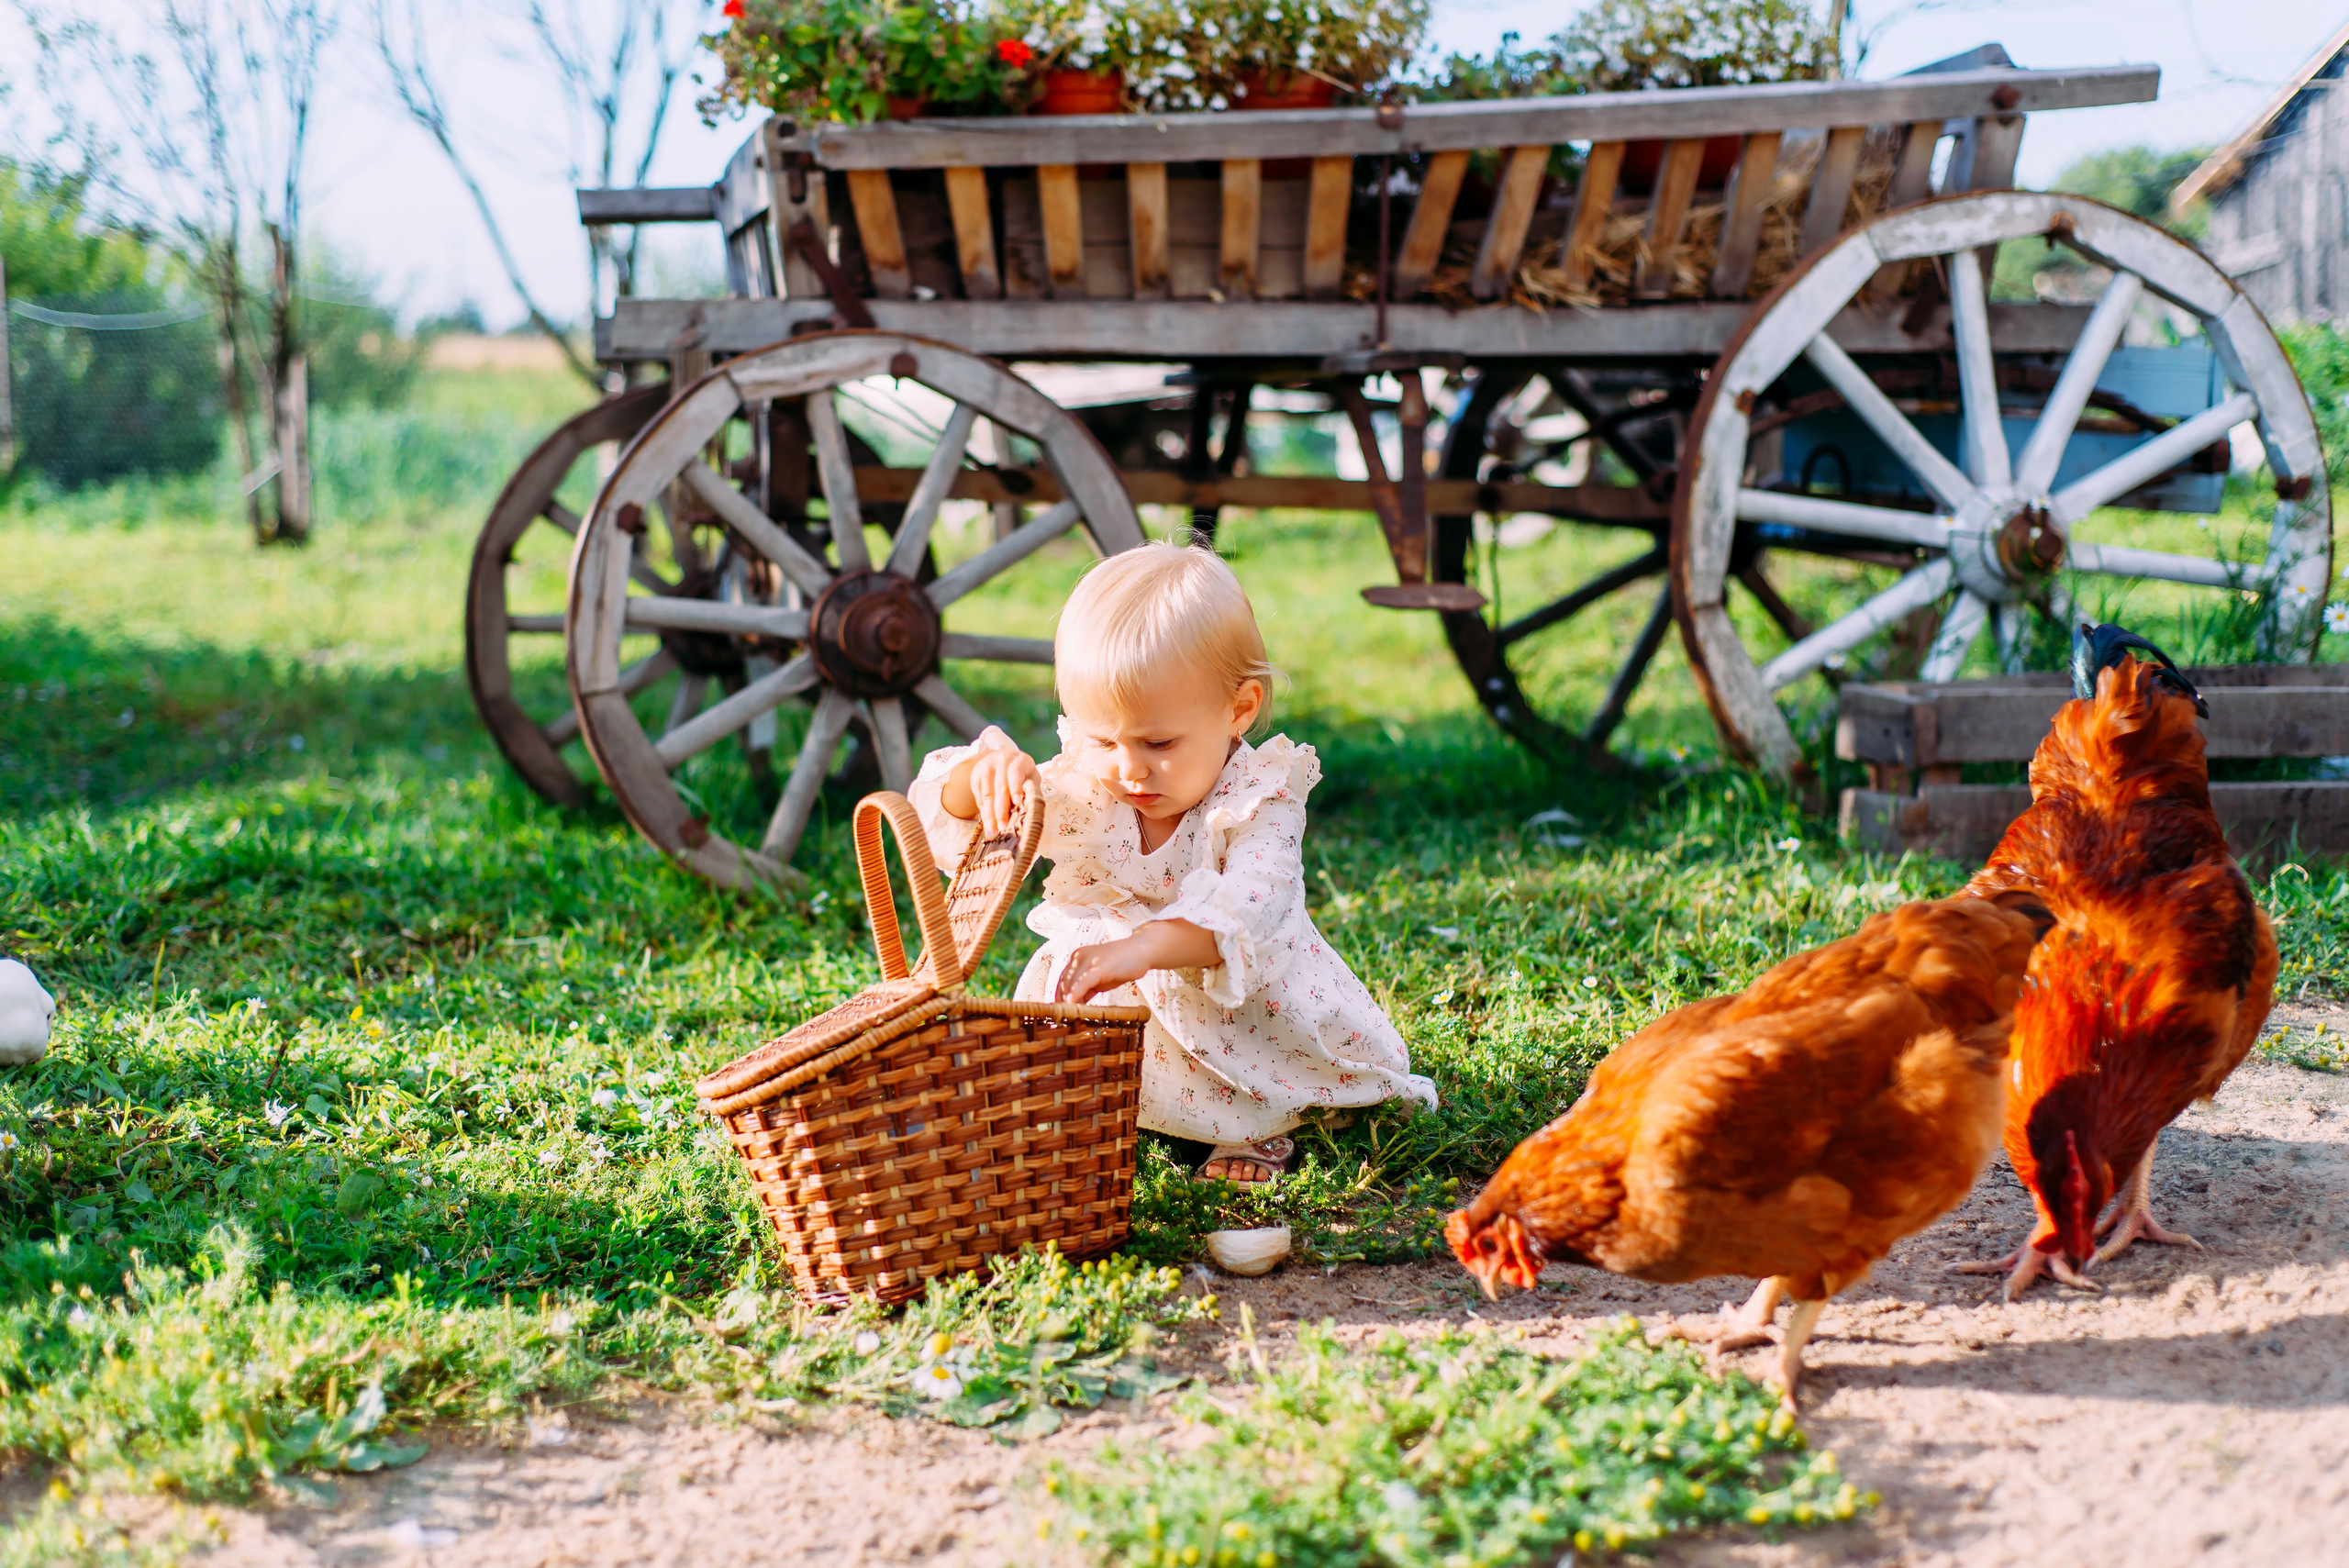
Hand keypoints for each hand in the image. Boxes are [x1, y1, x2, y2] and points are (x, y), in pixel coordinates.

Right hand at [945, 748, 1040, 833]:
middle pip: (1000, 787)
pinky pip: (979, 797)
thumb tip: (1029, 815)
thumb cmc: (1024, 776)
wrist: (1004, 761)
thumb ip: (1030, 793)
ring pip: (987, 795)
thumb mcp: (1031, 780)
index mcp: (1020, 760)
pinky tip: (988, 824)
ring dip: (989, 816)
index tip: (1017, 802)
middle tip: (1003, 828)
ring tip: (992, 832)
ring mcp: (986, 767)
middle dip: (1001, 810)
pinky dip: (984, 812)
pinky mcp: (976, 775)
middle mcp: (1002, 760)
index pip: (1016, 772)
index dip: (1016, 787)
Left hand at [1053, 920, 1220, 1003]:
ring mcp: (1089, 960)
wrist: (1141, 951)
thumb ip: (1085, 990)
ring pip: (1071, 983)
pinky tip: (1071, 1003)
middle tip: (1060, 1020)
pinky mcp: (1100, 966)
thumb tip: (1073, 1006)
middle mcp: (1079, 957)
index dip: (1058, 998)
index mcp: (1077, 959)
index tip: (1057, 1014)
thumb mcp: (1099, 980)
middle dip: (1060, 1002)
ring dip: (1066, 1001)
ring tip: (1064, 1017)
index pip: (1062, 981)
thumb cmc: (1120, 966)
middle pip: (1064, 984)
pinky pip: (1084, 981)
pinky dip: (1076, 992)